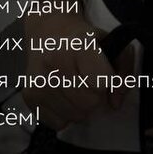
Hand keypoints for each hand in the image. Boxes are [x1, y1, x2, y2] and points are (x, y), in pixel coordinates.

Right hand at [13, 0, 134, 131]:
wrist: (48, 30)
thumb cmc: (83, 38)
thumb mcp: (112, 42)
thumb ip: (124, 71)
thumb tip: (115, 103)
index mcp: (78, 44)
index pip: (102, 81)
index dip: (108, 81)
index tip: (104, 73)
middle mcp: (54, 61)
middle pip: (90, 103)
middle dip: (97, 96)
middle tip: (90, 82)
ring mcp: (39, 80)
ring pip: (76, 116)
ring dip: (81, 107)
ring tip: (76, 86)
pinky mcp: (29, 96)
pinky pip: (59, 123)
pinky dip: (65, 114)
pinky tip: (62, 94)